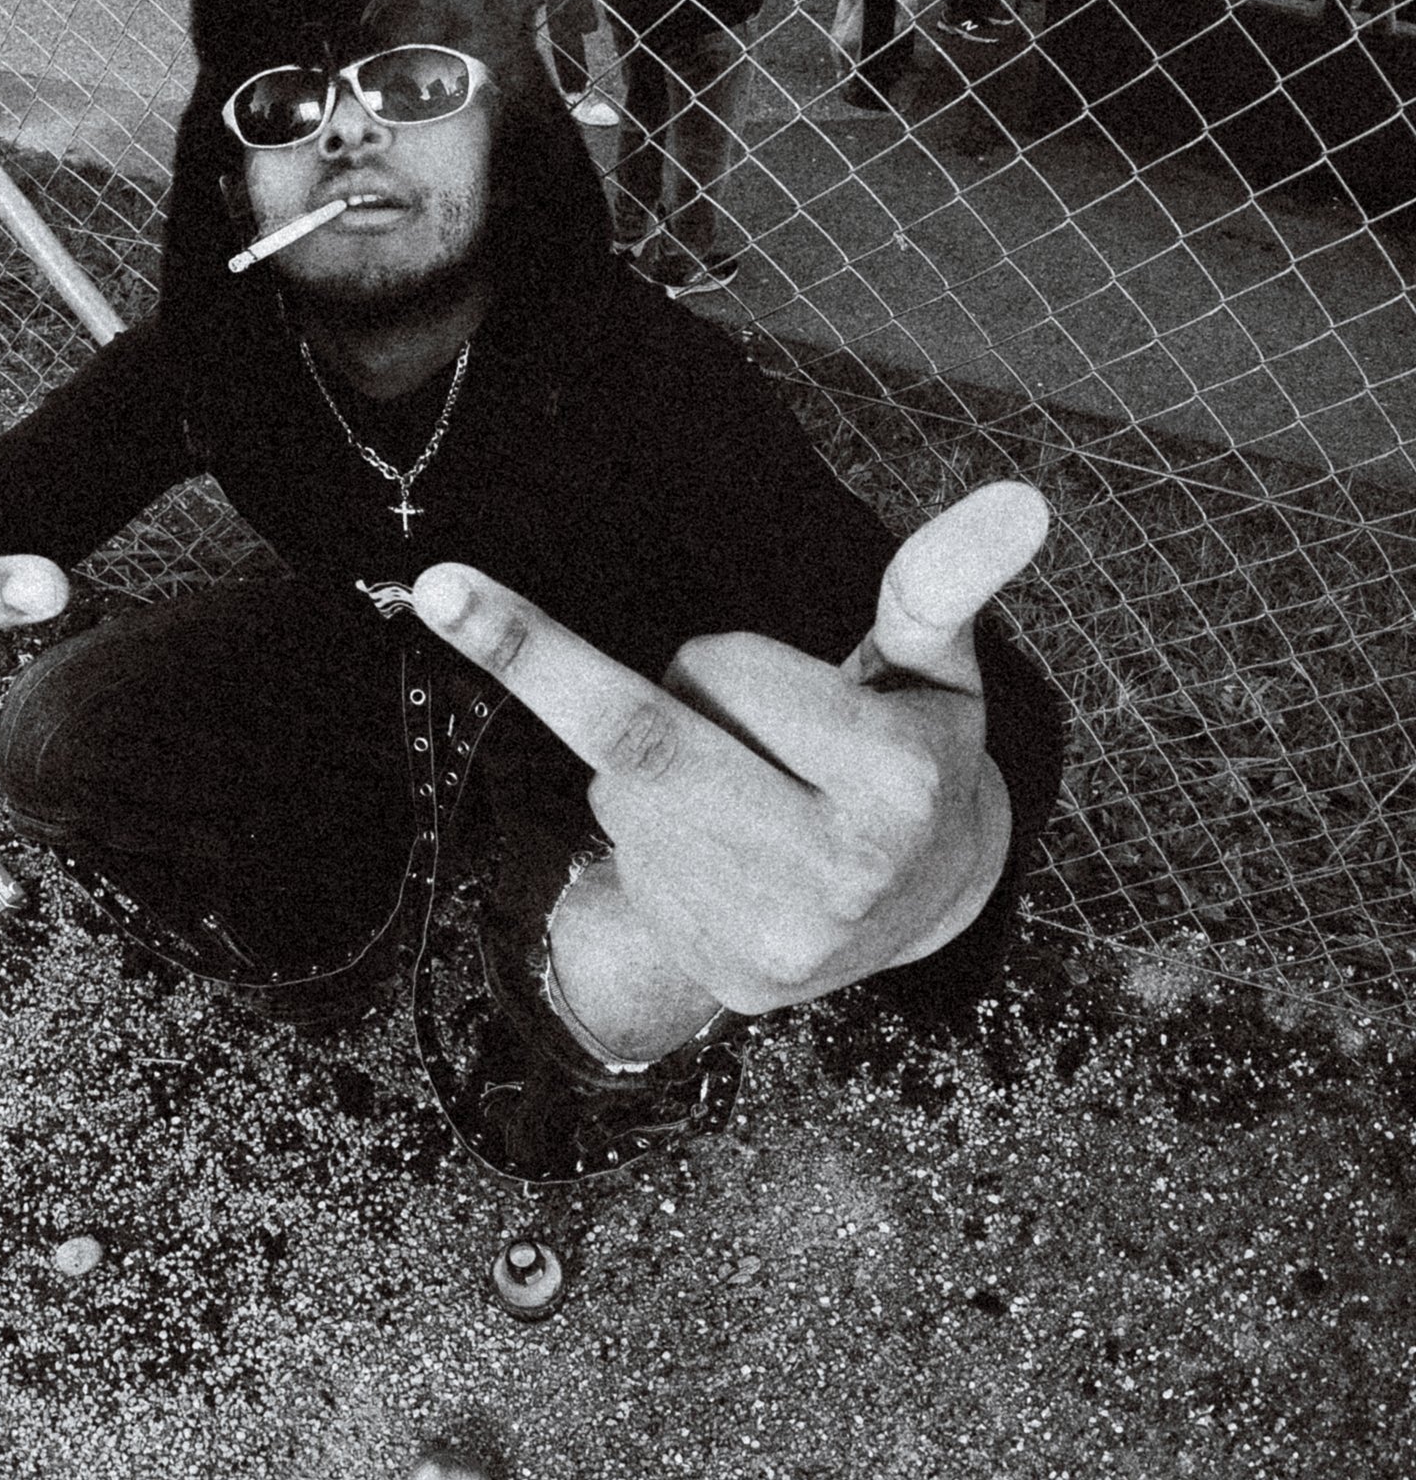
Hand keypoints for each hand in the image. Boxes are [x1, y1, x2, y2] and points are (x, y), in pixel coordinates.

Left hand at [412, 483, 1049, 1059]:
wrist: (918, 905)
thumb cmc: (909, 744)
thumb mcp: (929, 661)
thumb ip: (944, 579)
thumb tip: (1021, 499)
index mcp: (902, 783)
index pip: (721, 673)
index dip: (715, 653)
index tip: (738, 659)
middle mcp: (846, 875)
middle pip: (646, 745)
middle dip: (548, 664)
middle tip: (459, 597)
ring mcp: (788, 941)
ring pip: (623, 800)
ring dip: (633, 761)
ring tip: (729, 773)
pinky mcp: (736, 981)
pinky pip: (627, 865)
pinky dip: (640, 829)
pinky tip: (712, 839)